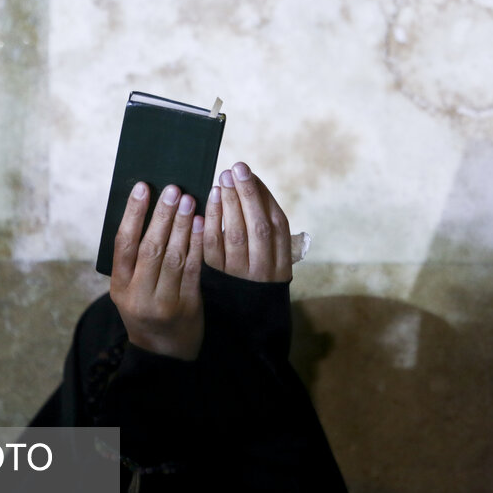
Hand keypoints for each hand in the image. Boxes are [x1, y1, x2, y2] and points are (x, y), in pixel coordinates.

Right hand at [110, 182, 204, 360]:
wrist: (164, 352)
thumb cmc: (146, 309)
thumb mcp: (129, 290)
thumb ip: (134, 260)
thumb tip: (147, 212)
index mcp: (120, 286)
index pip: (124, 243)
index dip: (133, 214)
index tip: (143, 187)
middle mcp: (139, 294)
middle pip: (151, 247)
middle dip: (163, 215)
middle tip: (173, 189)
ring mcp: (164, 301)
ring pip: (174, 256)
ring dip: (182, 225)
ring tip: (189, 200)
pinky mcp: (188, 306)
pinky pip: (194, 270)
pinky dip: (197, 245)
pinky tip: (202, 225)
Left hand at [203, 162, 292, 282]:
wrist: (239, 324)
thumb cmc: (253, 285)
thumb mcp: (270, 266)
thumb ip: (266, 236)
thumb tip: (252, 189)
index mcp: (282, 265)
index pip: (278, 225)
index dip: (264, 197)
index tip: (252, 174)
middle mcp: (264, 270)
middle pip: (259, 227)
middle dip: (248, 195)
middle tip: (237, 169)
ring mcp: (239, 275)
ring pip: (236, 234)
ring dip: (229, 203)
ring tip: (223, 179)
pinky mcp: (216, 278)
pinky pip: (213, 246)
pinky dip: (211, 220)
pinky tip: (210, 200)